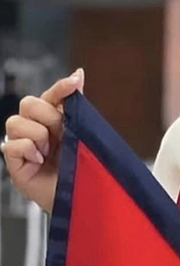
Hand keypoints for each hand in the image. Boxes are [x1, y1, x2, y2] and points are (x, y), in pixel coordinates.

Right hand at [1, 68, 84, 212]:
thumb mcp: (82, 129)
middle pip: (28, 103)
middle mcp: (34, 127)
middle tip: (61, 133)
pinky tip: (39, 160)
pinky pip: (12, 145)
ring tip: (50, 151)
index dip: (61, 87)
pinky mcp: (13, 162)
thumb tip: (77, 73)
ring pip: (16, 122)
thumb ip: (76, 103)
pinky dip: (29, 151)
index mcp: (52, 117)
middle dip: (48, 116)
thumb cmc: (79, 163)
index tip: (74, 82)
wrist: (78, 193)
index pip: (50, 94)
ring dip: (39, 135)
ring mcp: (22, 143)